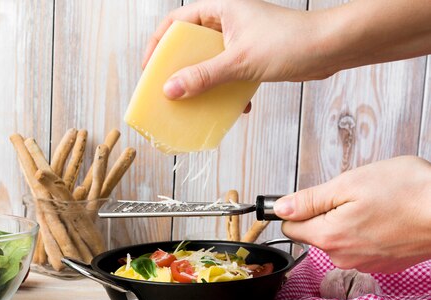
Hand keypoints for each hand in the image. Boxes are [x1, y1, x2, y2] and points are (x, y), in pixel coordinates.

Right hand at [143, 0, 333, 99]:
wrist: (332, 48)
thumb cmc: (290, 42)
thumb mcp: (240, 61)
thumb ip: (204, 76)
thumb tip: (171, 90)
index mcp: (221, 9)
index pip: (177, 21)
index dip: (158, 44)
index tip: (150, 69)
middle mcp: (228, 22)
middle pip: (190, 44)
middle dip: (179, 69)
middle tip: (168, 90)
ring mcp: (240, 40)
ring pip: (209, 62)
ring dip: (203, 84)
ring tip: (196, 103)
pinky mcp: (253, 57)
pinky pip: (229, 74)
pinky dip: (228, 90)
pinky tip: (237, 106)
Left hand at [273, 156, 430, 272]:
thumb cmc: (407, 193)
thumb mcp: (349, 185)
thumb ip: (310, 199)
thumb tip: (281, 208)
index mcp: (328, 237)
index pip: (289, 227)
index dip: (297, 208)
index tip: (312, 196)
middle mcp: (342, 257)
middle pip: (314, 233)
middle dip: (326, 212)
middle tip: (354, 196)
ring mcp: (364, 263)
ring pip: (338, 238)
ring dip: (348, 221)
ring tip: (375, 205)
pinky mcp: (382, 263)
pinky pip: (360, 245)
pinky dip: (368, 231)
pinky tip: (387, 218)